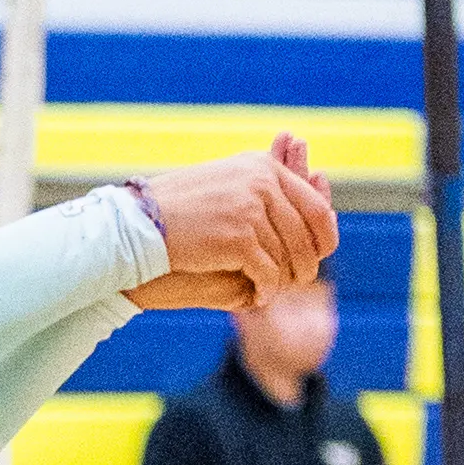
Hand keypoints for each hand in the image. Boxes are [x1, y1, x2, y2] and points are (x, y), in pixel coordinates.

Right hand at [148, 131, 337, 310]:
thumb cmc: (177, 209)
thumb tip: (303, 206)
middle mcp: (262, 182)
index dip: (324, 233)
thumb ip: (261, 193)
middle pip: (306, 234)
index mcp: (263, 168)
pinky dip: (266, 289)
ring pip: (288, 257)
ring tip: (271, 290)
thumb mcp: (225, 186)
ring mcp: (252, 209)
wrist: (139, 223)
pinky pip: (268, 274)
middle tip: (301, 280)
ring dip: (282, 279)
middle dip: (306, 262)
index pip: (314, 204)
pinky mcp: (239, 238)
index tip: (321, 253)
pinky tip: (257, 297)